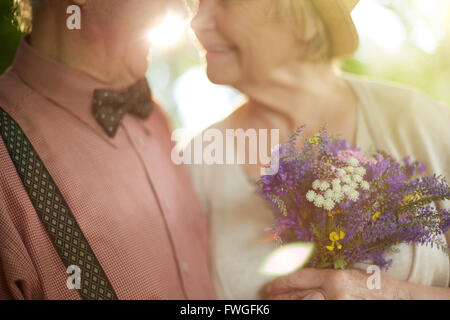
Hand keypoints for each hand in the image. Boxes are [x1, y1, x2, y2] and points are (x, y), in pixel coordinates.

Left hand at [263, 268, 410, 299]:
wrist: (397, 298)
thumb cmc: (372, 284)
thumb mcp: (346, 274)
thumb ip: (325, 278)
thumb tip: (301, 282)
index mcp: (335, 278)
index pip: (301, 279)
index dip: (282, 282)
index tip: (270, 285)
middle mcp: (334, 294)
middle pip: (299, 296)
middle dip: (282, 296)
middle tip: (269, 296)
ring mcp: (338, 306)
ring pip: (305, 305)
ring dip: (289, 303)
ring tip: (277, 302)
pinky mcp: (341, 312)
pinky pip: (317, 310)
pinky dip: (305, 307)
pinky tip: (297, 306)